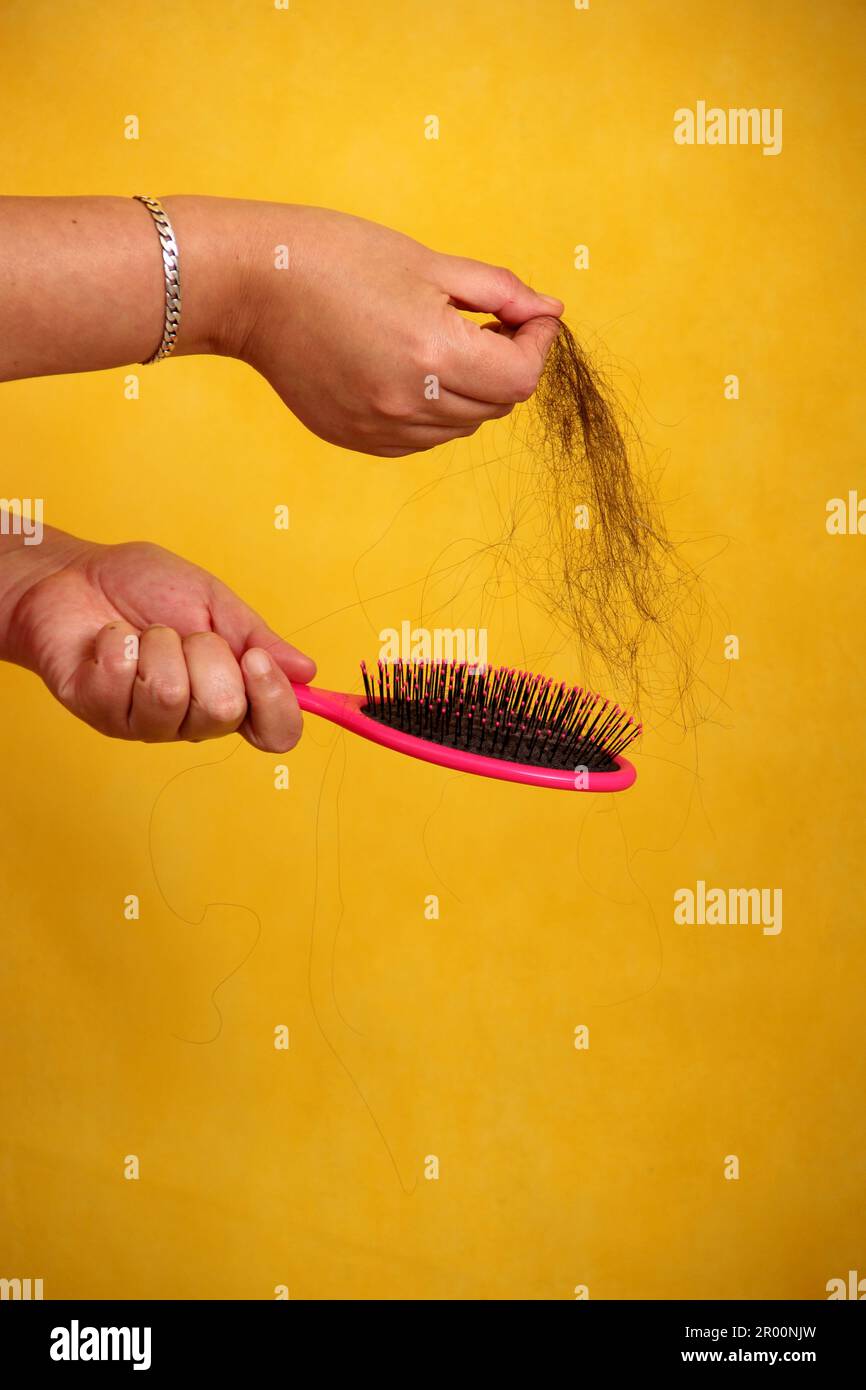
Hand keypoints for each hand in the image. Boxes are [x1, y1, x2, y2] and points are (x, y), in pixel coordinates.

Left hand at [2, 530, 314, 752]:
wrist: (75, 575)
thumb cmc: (143, 588)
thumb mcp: (213, 601)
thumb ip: (257, 637)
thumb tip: (306, 671)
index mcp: (231, 693)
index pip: (276, 732)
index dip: (275, 703)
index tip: (256, 659)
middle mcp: (192, 718)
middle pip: (224, 711)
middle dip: (205, 653)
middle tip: (181, 633)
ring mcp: (145, 723)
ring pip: (171, 695)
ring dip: (158, 644)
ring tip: (142, 633)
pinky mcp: (101, 714)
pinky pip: (122, 681)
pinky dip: (117, 641)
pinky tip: (110, 637)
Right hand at [221, 201, 563, 455]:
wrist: (251, 287)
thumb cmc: (335, 258)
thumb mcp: (428, 263)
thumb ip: (498, 292)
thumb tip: (549, 311)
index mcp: (433, 355)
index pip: (521, 378)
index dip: (538, 345)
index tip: (531, 317)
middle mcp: (409, 404)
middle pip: (496, 406)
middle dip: (507, 365)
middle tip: (489, 324)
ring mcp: (380, 428)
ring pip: (462, 426)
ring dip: (472, 390)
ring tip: (444, 343)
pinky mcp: (358, 438)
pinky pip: (422, 438)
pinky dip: (435, 410)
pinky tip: (412, 370)